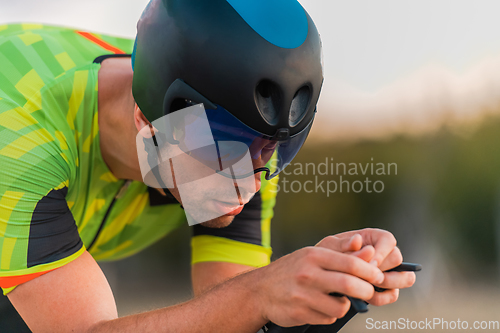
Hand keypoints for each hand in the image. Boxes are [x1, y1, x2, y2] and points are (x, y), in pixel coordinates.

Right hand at [253, 246, 383, 326]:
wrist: (260, 290)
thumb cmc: (293, 270)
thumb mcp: (312, 254)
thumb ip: (341, 253)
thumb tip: (369, 251)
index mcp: (313, 255)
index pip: (351, 263)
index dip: (370, 271)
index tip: (378, 276)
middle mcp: (308, 274)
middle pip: (350, 284)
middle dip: (366, 291)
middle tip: (369, 292)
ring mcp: (303, 295)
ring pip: (341, 306)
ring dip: (345, 305)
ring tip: (338, 299)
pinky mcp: (300, 313)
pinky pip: (328, 318)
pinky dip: (330, 314)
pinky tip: (321, 306)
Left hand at [315, 228, 415, 305]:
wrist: (319, 274)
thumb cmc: (325, 255)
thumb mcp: (330, 247)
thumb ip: (344, 245)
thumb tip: (358, 241)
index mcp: (372, 237)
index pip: (388, 240)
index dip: (381, 253)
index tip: (369, 264)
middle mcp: (384, 252)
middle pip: (397, 259)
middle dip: (381, 270)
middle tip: (365, 278)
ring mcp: (387, 271)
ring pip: (405, 278)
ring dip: (387, 284)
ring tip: (367, 287)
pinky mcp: (385, 288)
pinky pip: (393, 295)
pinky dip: (382, 298)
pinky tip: (366, 298)